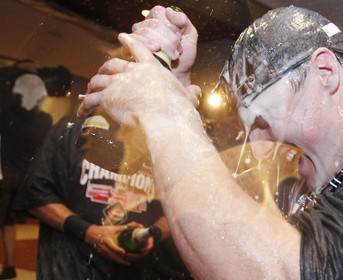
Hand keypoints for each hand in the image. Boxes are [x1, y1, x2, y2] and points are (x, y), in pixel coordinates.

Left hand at [77, 33, 199, 121]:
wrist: (164, 116)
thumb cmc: (177, 107)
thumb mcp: (187, 97)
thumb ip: (189, 93)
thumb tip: (196, 92)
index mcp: (151, 68)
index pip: (139, 50)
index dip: (130, 42)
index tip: (122, 36)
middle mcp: (132, 72)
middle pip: (113, 64)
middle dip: (106, 67)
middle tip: (102, 71)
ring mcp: (118, 83)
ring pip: (99, 80)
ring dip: (93, 86)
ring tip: (89, 92)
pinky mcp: (107, 97)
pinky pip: (91, 101)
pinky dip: (85, 106)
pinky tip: (81, 112)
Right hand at [85, 222, 152, 264]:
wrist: (89, 234)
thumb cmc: (100, 231)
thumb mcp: (110, 228)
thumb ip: (119, 228)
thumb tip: (127, 227)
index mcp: (106, 240)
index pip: (112, 246)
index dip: (118, 249)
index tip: (124, 252)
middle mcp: (104, 247)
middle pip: (112, 255)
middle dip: (120, 259)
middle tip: (128, 262)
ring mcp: (102, 251)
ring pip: (111, 258)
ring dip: (118, 261)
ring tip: (126, 263)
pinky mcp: (101, 253)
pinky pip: (108, 258)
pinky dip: (114, 260)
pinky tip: (120, 262)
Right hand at [128, 5, 197, 87]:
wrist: (178, 78)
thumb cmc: (183, 59)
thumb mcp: (189, 36)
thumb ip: (183, 21)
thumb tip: (169, 11)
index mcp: (157, 20)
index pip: (158, 12)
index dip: (170, 25)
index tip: (180, 38)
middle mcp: (144, 27)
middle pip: (154, 24)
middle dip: (170, 39)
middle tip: (177, 52)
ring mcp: (135, 38)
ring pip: (145, 32)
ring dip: (163, 45)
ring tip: (172, 56)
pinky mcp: (129, 49)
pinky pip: (134, 41)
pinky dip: (148, 47)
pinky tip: (157, 52)